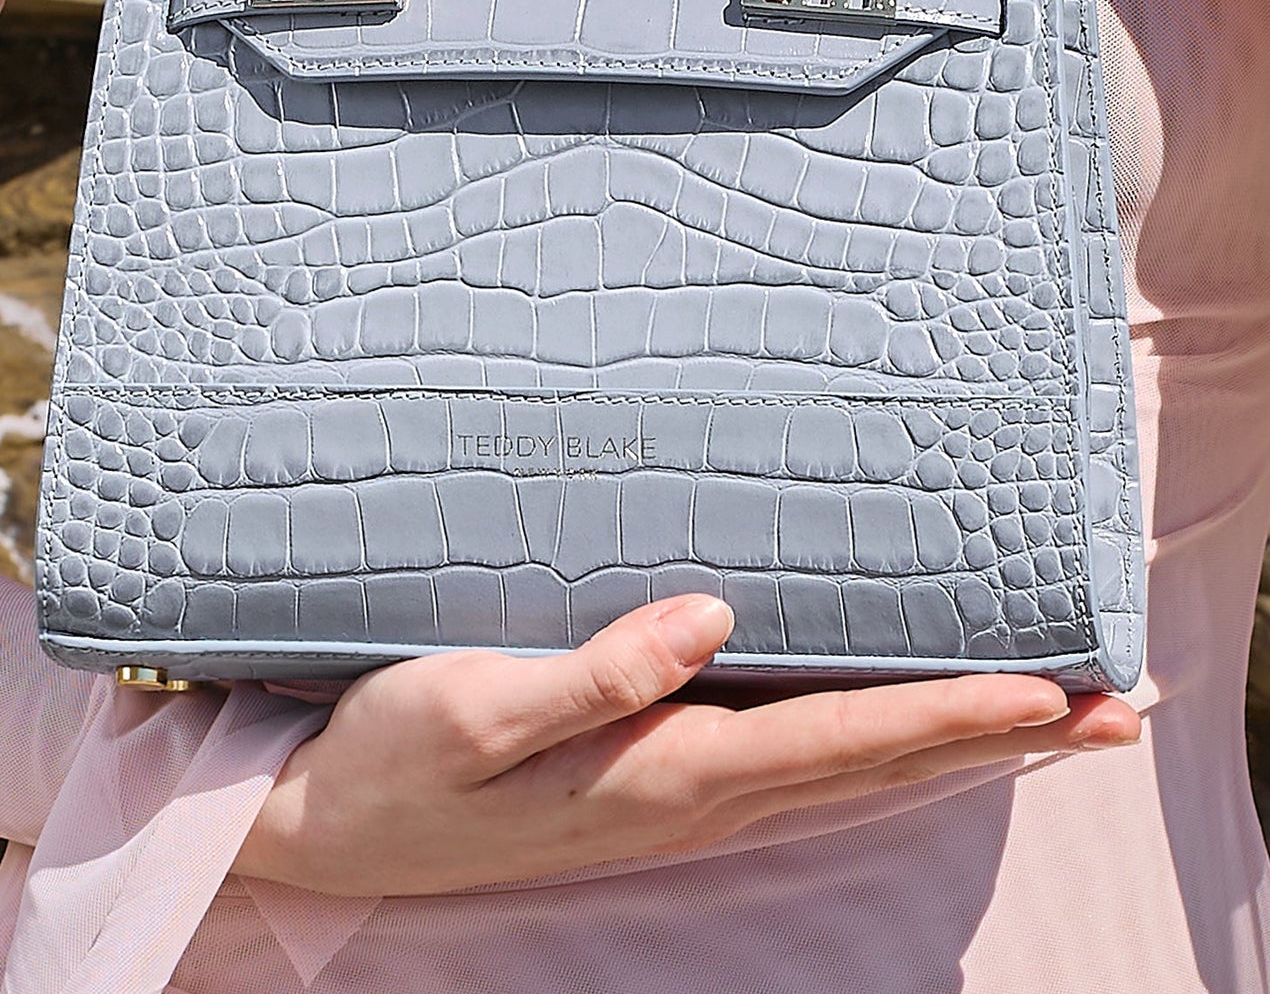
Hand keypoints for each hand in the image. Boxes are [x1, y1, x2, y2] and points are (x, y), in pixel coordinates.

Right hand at [233, 593, 1139, 895]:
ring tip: (1057, 723)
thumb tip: (709, 618)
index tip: (1055, 692)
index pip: (843, 744)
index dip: (953, 717)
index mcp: (667, 774)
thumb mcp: (475, 709)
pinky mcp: (662, 780)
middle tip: (1116, 713)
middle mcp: (699, 797)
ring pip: (861, 777)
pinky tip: (919, 734)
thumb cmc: (399, 756)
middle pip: (882, 769)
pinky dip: (891, 751)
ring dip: (966, 750)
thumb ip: (596, 670)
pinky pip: (812, 771)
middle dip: (1003, 741)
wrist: (331, 831)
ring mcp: (686, 799)